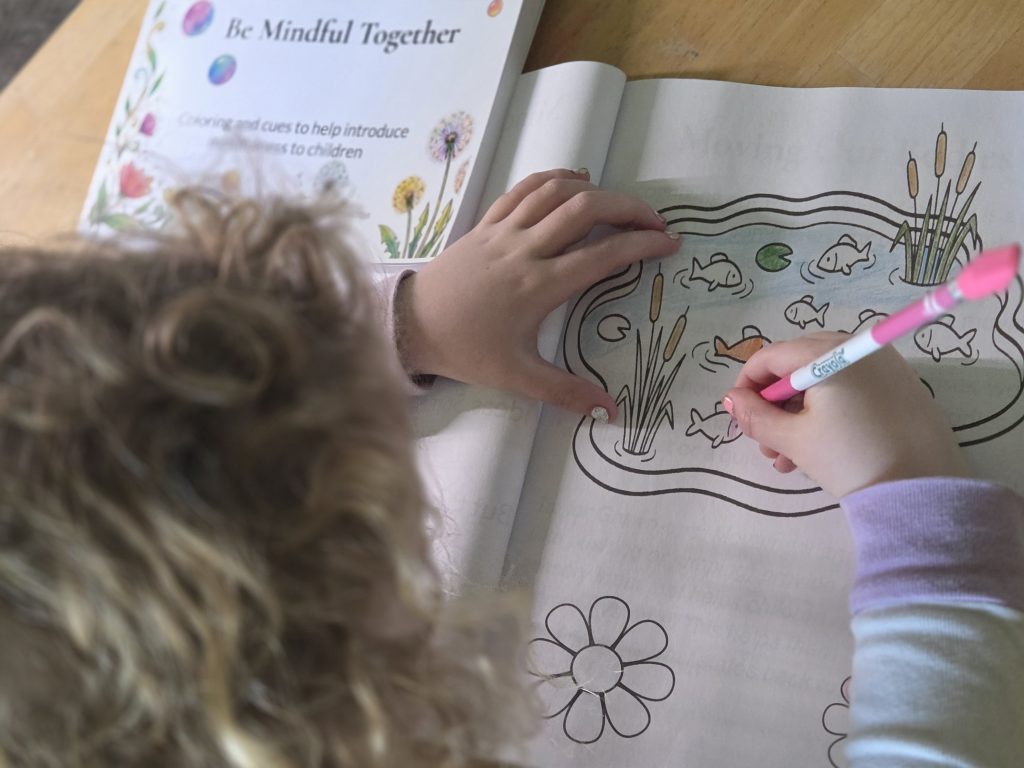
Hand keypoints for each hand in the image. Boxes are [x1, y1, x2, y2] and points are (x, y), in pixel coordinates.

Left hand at [395, 168, 679, 417]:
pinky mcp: (486, 223)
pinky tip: (575, 182)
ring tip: (621, 204)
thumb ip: (567, 392)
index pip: (602, 255)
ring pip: (556, 191)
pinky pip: (524, 189)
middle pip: (586, 209)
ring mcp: (503, 231)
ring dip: (596, 189)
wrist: (411, 325)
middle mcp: (524, 250)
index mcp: (538, 286)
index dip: (641, 244)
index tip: (669, 244)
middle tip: (655, 221)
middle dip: (628, 208)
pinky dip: (554, 179)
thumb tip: (611, 413)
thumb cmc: (466, 350)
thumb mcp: (517, 376)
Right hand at [722, 332, 970, 497]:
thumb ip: (756, 416)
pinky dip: (827, 412)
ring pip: (823, 381)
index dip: (747, 385)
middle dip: (774, 405)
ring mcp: (882, 365)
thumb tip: (732, 400)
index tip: (739, 416)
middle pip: (796, 366)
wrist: (923, 488)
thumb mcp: (793, 440)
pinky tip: (818, 450)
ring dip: (797, 415)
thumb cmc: (850, 458)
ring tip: (786, 459)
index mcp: (827, 354)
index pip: (770, 356)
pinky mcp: (900, 386)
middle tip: (765, 443)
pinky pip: (850, 389)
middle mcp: (855, 348)